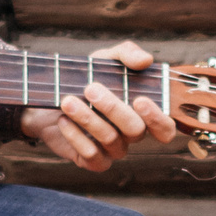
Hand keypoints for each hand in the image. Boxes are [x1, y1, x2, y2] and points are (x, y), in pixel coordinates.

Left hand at [21, 40, 178, 170]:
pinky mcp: (93, 160)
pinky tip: (63, 120)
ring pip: (110, 139)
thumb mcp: (105, 59)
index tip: (140, 100)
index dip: (157, 119)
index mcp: (143, 113)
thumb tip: (146, 60)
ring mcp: (114, 149)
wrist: (51, 96)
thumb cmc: (86, 78)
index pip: (164, 128)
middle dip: (113, 108)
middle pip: (135, 130)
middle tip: (90, 88)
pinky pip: (91, 155)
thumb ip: (127, 54)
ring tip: (67, 101)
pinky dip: (76, 136)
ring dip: (88, 118)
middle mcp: (132, 134)